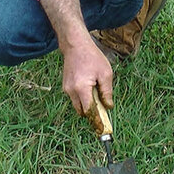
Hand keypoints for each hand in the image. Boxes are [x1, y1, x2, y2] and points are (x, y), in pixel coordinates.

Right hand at [39, 0, 113, 115]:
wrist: (75, 45)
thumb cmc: (92, 57)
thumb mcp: (105, 73)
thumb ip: (107, 92)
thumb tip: (108, 106)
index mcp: (82, 88)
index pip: (88, 110)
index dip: (96, 120)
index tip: (102, 128)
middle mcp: (71, 91)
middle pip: (82, 111)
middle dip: (92, 113)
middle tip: (103, 111)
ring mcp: (66, 89)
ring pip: (78, 105)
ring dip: (87, 105)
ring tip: (97, 94)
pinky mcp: (65, 86)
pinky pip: (75, 98)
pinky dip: (82, 98)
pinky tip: (90, 88)